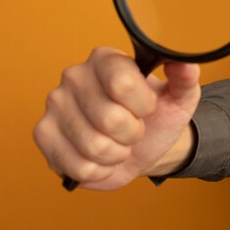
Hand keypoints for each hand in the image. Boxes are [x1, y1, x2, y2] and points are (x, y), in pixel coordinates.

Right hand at [33, 47, 200, 190]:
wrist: (142, 146)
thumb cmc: (158, 116)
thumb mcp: (180, 97)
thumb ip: (185, 78)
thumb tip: (186, 62)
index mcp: (106, 59)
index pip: (122, 83)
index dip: (143, 105)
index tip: (147, 106)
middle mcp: (75, 75)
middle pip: (110, 119)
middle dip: (133, 134)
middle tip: (133, 129)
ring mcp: (55, 105)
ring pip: (94, 146)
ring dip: (117, 154)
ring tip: (118, 142)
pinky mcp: (43, 134)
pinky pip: (79, 166)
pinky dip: (100, 170)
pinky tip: (102, 157)